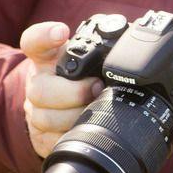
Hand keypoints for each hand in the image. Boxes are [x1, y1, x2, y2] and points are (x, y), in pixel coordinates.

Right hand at [20, 20, 102, 158]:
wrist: (66, 108)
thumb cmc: (85, 79)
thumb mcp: (91, 60)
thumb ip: (105, 48)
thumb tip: (137, 42)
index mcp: (49, 58)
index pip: (36, 41)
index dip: (45, 36)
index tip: (61, 32)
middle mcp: (38, 82)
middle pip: (40, 89)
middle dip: (73, 92)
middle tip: (97, 88)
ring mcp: (36, 109)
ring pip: (44, 117)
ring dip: (74, 116)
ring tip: (95, 110)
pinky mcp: (39, 134)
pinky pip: (49, 140)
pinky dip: (69, 136)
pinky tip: (84, 130)